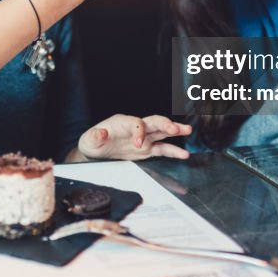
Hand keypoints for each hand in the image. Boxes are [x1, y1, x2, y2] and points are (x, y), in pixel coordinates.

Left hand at [74, 114, 191, 160]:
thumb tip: (101, 133)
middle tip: (175, 129)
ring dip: (175, 131)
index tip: (138, 144)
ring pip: (162, 132)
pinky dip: (173, 151)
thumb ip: (95, 136)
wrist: (96, 151)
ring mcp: (144, 138)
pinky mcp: (147, 149)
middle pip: (154, 122)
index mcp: (123, 122)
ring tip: (188, 130)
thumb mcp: (89, 139)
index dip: (140, 132)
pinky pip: (162, 149)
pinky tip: (184, 154)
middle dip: (165, 124)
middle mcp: (136, 128)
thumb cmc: (93, 142)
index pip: (136, 123)